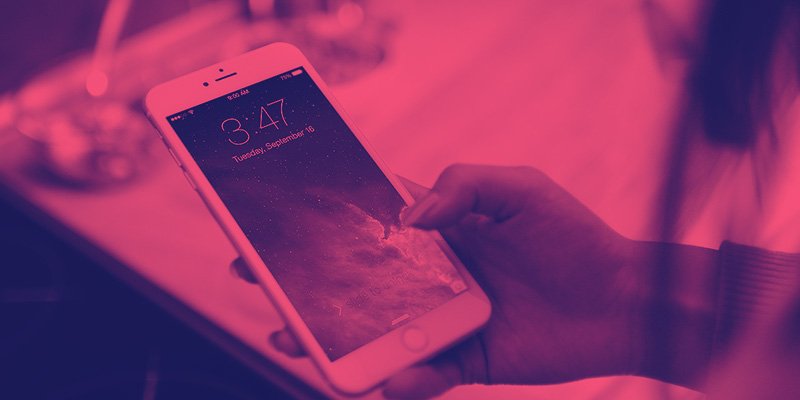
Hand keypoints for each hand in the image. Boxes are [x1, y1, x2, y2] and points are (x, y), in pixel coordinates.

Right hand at [232, 164, 647, 397]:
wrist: (623, 301)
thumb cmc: (573, 237)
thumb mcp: (519, 188)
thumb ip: (462, 186)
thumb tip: (407, 218)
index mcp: (439, 231)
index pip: (368, 225)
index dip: (322, 226)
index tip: (276, 224)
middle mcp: (433, 276)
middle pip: (356, 281)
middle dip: (305, 283)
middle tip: (258, 282)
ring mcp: (444, 319)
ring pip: (377, 331)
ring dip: (333, 338)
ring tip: (295, 339)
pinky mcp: (466, 359)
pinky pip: (424, 373)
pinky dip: (403, 379)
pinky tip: (388, 380)